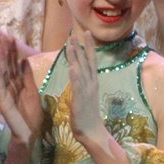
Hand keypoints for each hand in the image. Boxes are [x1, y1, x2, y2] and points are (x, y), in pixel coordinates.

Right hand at [0, 35, 42, 144]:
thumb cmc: (32, 115)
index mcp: (17, 84)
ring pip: (1, 74)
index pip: (14, 64)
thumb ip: (28, 77)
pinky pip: (0, 88)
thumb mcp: (32, 91)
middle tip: (4, 35)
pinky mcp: (3, 103)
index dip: (13, 51)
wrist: (31, 134)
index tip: (13, 37)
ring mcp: (4, 94)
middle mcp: (9, 87)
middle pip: (7, 66)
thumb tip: (24, 60)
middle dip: (6, 51)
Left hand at [66, 32, 107, 147]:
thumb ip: (82, 84)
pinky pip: (77, 86)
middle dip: (81, 46)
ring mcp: (86, 91)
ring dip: (76, 57)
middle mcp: (91, 84)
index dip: (88, 46)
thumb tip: (78, 72)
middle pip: (86, 61)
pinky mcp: (80, 100)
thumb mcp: (84, 95)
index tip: (86, 33)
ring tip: (71, 44)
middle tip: (77, 32)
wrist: (92, 132)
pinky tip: (72, 67)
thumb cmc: (87, 115)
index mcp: (92, 82)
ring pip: (81, 70)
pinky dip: (75, 76)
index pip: (90, 61)